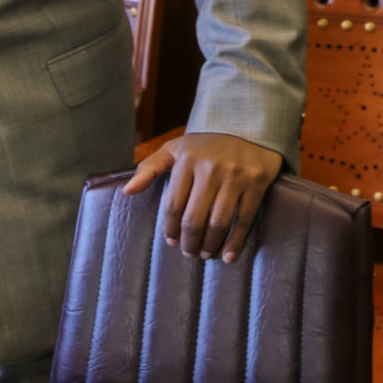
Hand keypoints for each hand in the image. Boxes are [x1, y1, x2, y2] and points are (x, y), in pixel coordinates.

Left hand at [124, 132, 281, 263]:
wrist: (248, 127)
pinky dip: (235, 242)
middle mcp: (211, 168)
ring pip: (218, 223)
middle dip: (189, 242)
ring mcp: (235, 176)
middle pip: (194, 218)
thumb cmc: (206, 145)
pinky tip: (228, 256)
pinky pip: (243, 220)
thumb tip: (127, 191)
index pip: (173, 204)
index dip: (170, 228)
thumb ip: (149, 168)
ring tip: (205, 253)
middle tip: (189, 252)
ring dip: (210, 245)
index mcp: (187, 160)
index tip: (171, 241)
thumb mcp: (175, 149)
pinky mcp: (256, 183)